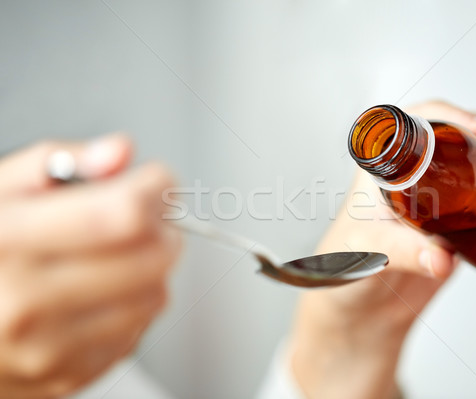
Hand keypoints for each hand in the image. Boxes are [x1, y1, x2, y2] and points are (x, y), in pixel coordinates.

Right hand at [0, 134, 181, 397]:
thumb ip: (60, 162)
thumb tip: (118, 152)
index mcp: (8, 243)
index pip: (121, 214)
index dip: (156, 189)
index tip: (158, 180)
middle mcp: (25, 304)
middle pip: (152, 256)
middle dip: (163, 225)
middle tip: (148, 215)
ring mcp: (48, 349)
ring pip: (156, 294)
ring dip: (152, 266)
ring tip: (121, 252)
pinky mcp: (68, 376)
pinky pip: (139, 331)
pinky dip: (135, 304)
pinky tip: (104, 290)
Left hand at [288, 100, 475, 398]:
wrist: (361, 306)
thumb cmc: (347, 269)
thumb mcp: (369, 253)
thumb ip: (401, 253)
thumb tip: (441, 259)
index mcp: (385, 167)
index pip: (419, 126)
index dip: (453, 119)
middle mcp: (416, 174)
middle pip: (464, 140)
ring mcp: (442, 195)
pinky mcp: (462, 219)